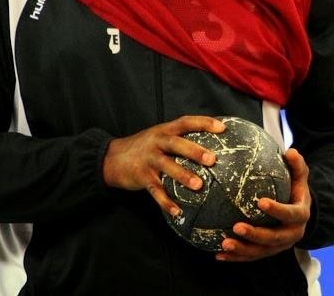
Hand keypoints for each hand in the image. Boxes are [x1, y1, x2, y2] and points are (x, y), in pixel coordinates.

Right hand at [102, 115, 225, 216]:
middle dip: (194, 151)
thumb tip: (210, 146)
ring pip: (167, 166)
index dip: (203, 123)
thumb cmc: (144, 148)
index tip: (222, 128)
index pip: (185, 122)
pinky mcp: (141, 176)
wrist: (111, 158)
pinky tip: (177, 211)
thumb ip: (179, 139)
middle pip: (176, 144)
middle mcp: (156, 142)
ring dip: (183, 175)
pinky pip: (155, 190)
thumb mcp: (158, 137)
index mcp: (164, 131)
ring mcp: (148, 159)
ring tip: (199, 185)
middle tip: (212, 159)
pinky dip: (166, 202)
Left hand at [215, 148, 310, 261]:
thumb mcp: (300, 177)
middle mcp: (291, 234)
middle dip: (255, 235)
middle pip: (274, 238)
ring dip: (242, 249)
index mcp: (300, 215)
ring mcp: (279, 246)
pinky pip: (251, 256)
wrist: (299, 214)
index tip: (260, 202)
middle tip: (237, 227)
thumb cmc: (295, 190)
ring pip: (261, 252)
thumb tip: (291, 150)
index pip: (290, 214)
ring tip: (224, 244)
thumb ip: (297, 165)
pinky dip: (236, 257)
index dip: (277, 210)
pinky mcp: (268, 252)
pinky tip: (219, 254)